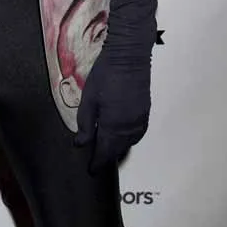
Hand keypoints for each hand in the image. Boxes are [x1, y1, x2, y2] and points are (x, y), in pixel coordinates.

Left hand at [75, 0, 156, 172]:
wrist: (129, 55)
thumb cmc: (105, 74)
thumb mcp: (89, 98)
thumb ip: (85, 122)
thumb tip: (81, 143)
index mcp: (113, 126)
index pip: (105, 152)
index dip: (97, 163)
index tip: (90, 170)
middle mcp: (130, 128)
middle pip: (119, 150)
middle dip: (107, 156)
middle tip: (97, 160)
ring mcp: (140, 120)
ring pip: (130, 143)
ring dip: (119, 148)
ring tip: (107, 149)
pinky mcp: (145, 111)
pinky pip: (137, 133)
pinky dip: (129, 138)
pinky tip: (121, 134)